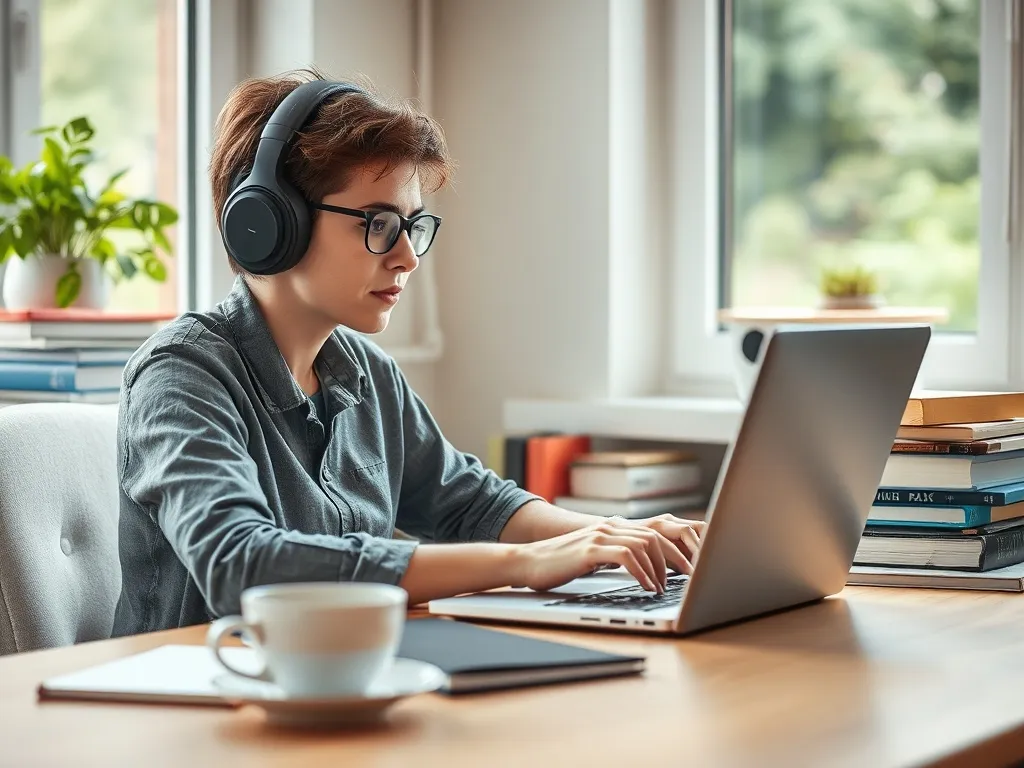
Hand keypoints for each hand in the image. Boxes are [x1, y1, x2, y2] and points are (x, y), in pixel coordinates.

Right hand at [509, 519, 696, 593]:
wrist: (526, 562)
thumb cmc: (557, 565)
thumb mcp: (592, 557)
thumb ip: (613, 555)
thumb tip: (639, 568)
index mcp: (611, 528)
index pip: (653, 532)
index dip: (673, 550)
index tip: (686, 569)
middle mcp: (608, 527)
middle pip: (654, 537)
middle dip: (675, 559)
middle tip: (686, 580)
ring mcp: (599, 536)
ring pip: (644, 545)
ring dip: (659, 569)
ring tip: (661, 588)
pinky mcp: (590, 550)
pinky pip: (626, 556)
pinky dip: (641, 572)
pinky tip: (645, 587)